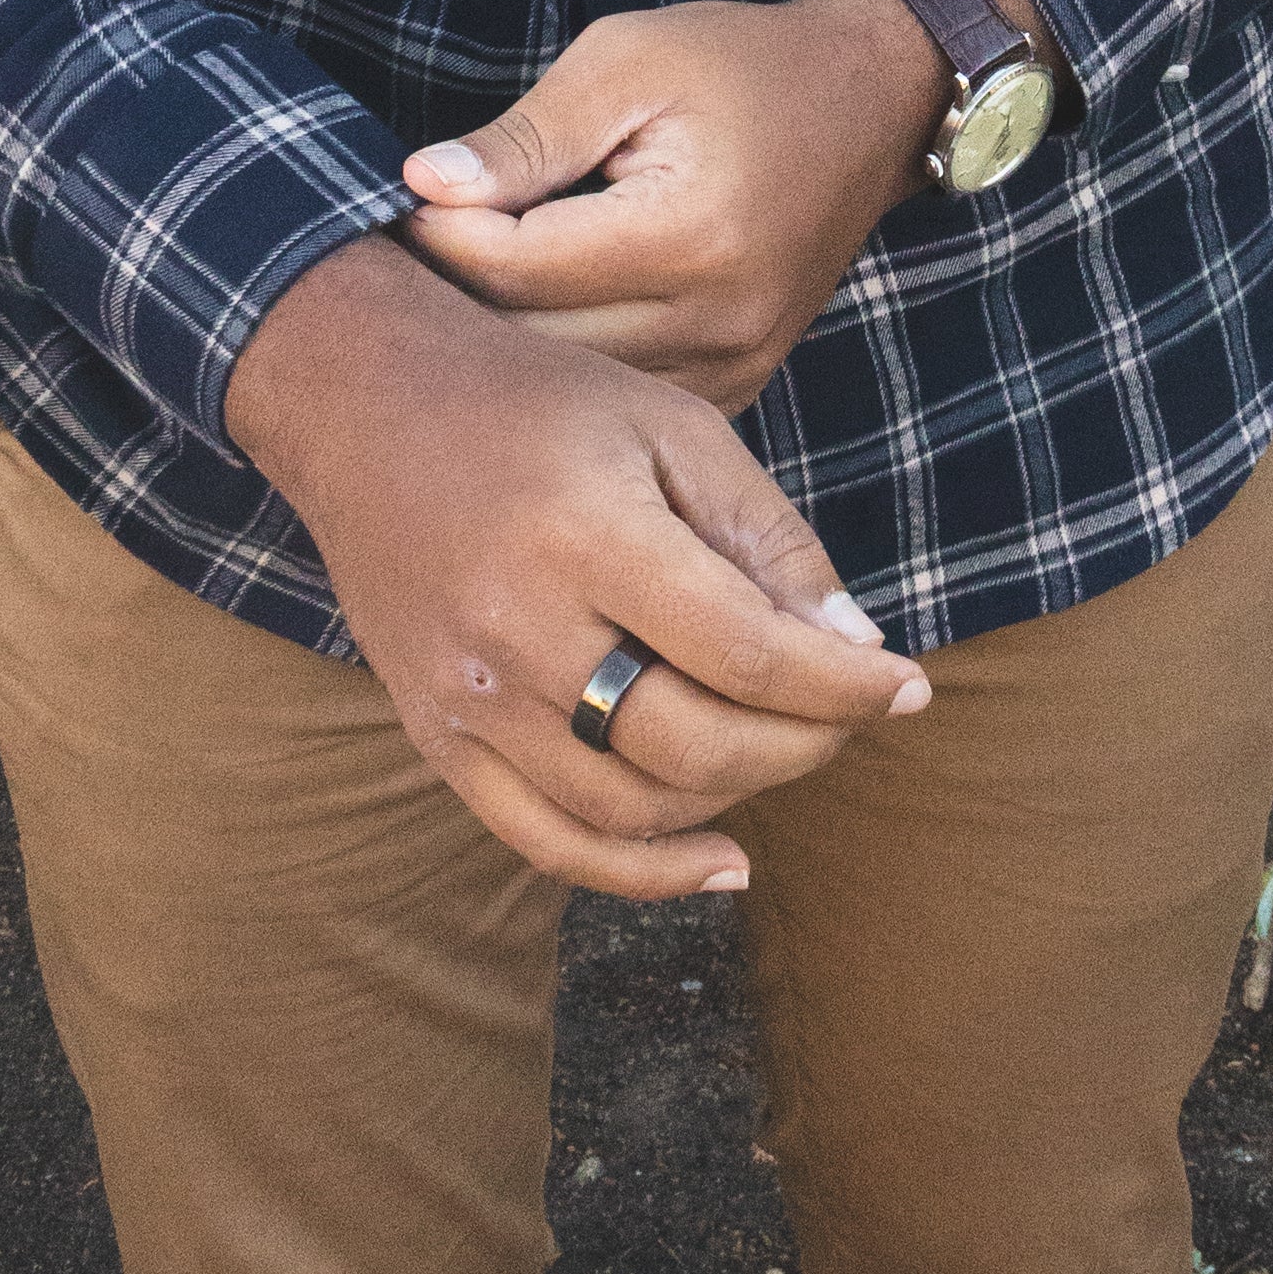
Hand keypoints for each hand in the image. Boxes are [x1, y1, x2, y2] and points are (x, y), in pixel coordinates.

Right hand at [225, 232, 929, 898]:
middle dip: (806, 743)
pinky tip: (721, 860)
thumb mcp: (671, 425)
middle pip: (697, 746)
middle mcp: (520, 630)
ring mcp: (468, 698)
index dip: (845, 686)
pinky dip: (644, 871)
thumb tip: (856, 648)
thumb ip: (766, 537)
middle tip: (851, 710)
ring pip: (633, 810)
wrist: (365, 405)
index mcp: (588, 535)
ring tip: (786, 747)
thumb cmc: (539, 402)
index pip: (746, 652)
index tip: (908, 683)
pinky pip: (549, 842)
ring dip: (738, 798)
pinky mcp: (437, 738)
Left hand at [393, 0, 965, 414]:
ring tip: (475, 271)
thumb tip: (422, 186)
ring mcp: (733, 363)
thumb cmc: (741, 65)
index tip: (405, 198)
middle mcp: (714, 318)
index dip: (440, 234)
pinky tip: (544, 310)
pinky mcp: (739, 382)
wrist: (872, 101)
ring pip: (573, 383)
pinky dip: (571, 362)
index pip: (515, 266)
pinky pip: (624, 397)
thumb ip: (527, 136)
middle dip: (461, 291)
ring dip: (509, 334)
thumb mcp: (626, 61)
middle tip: (418, 241)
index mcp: (685, 233)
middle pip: (533, 341)